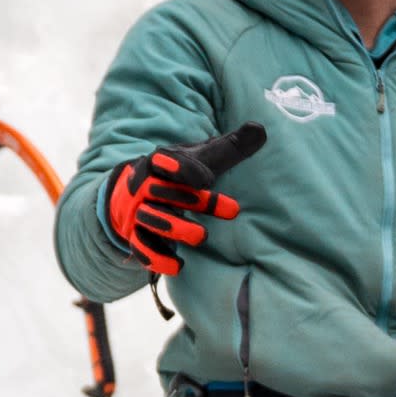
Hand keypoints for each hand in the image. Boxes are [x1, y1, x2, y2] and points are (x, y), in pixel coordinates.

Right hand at [104, 123, 267, 274]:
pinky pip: (141, 248)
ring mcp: (137, 211)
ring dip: (175, 228)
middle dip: (187, 199)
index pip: (163, 160)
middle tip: (227, 210)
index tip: (207, 178)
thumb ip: (230, 147)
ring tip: (201, 236)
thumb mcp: (202, 159)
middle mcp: (143, 185)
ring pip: (149, 219)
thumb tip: (260, 130)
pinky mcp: (135, 235)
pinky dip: (157, 258)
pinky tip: (178, 266)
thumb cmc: (178, 176)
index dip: (182, 167)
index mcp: (158, 163)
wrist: (136, 195)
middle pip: (159, 190)